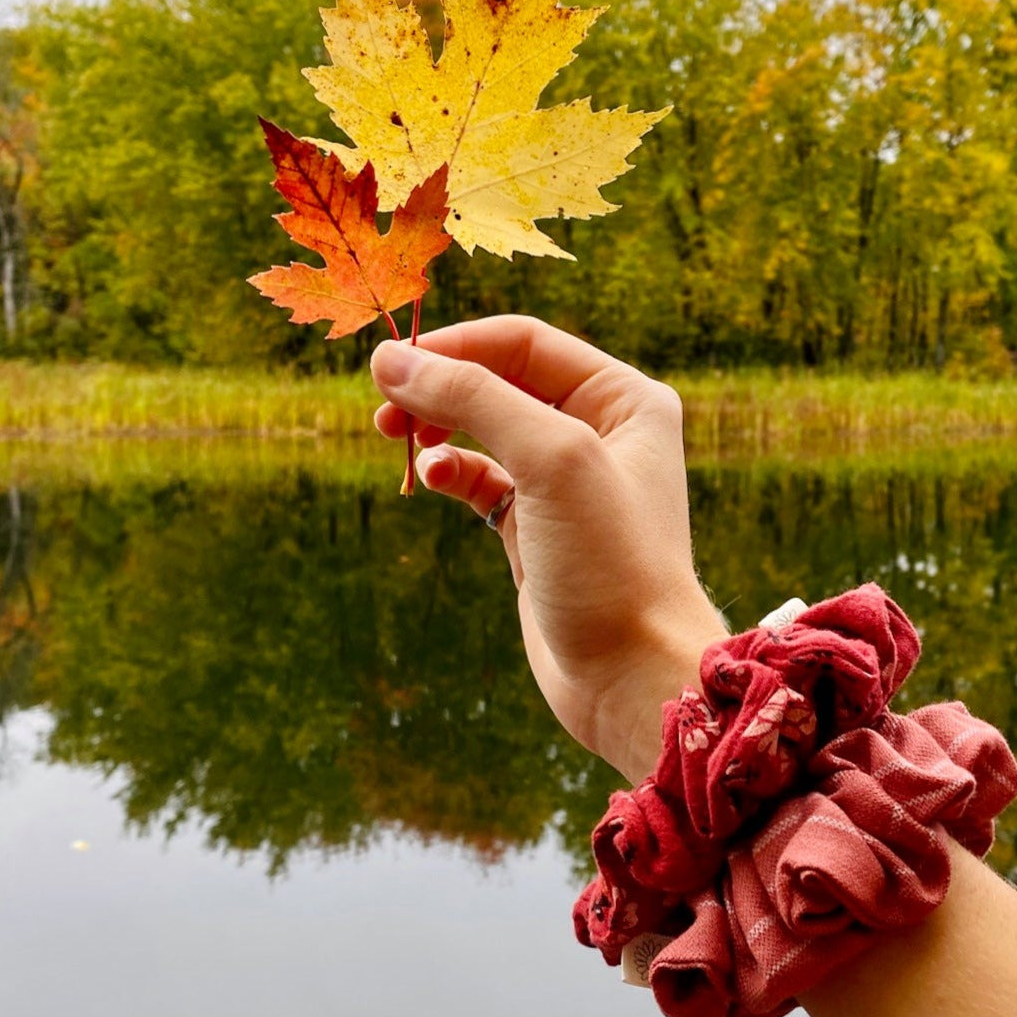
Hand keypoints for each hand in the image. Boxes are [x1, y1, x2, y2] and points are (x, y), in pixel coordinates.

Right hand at [370, 316, 726, 781]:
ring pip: (485, 429)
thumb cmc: (611, 561)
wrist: (631, 674)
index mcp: (625, 397)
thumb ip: (474, 398)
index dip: (457, 345)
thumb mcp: (551, 460)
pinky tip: (433, 477)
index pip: (526, 342)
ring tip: (398, 437)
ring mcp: (568, 482)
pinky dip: (451, 471)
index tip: (391, 363)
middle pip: (501, 379)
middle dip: (441, 386)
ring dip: (438, 425)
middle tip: (386, 406)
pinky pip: (481, 478)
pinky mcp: (537, 528)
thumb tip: (391, 361)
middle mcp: (602, 431)